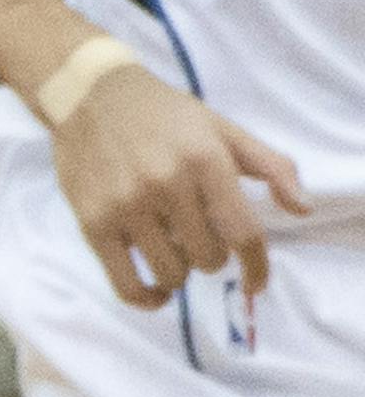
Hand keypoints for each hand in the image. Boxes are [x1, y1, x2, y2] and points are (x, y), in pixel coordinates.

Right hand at [52, 65, 308, 308]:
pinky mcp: (95, 227)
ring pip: (172, 274)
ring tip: (171, 248)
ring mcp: (128, 207)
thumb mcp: (222, 130)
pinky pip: (127, 286)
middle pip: (207, 259)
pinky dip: (148, 299)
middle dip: (210, 255)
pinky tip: (157, 293)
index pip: (242, 231)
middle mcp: (167, 184)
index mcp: (205, 158)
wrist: (93, 98)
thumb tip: (303, 209)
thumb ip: (270, 166)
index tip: (256, 283)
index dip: (256, 265)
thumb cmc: (165, 116)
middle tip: (197, 235)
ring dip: (179, 271)